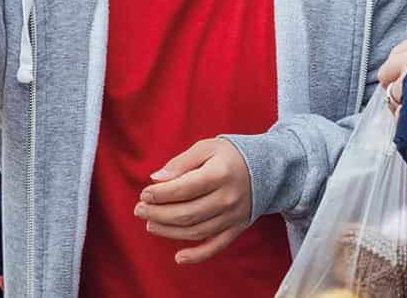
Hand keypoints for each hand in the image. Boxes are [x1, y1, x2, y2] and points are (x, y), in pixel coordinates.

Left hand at [137, 138, 252, 263]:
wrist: (267, 167)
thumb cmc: (230, 155)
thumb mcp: (206, 147)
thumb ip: (181, 162)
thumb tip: (156, 178)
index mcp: (220, 174)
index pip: (184, 188)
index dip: (161, 194)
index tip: (144, 194)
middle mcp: (228, 198)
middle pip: (187, 213)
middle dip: (158, 213)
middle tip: (139, 210)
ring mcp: (234, 216)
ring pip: (196, 231)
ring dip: (169, 231)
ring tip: (150, 224)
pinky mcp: (237, 228)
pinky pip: (216, 246)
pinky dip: (197, 255)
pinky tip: (179, 257)